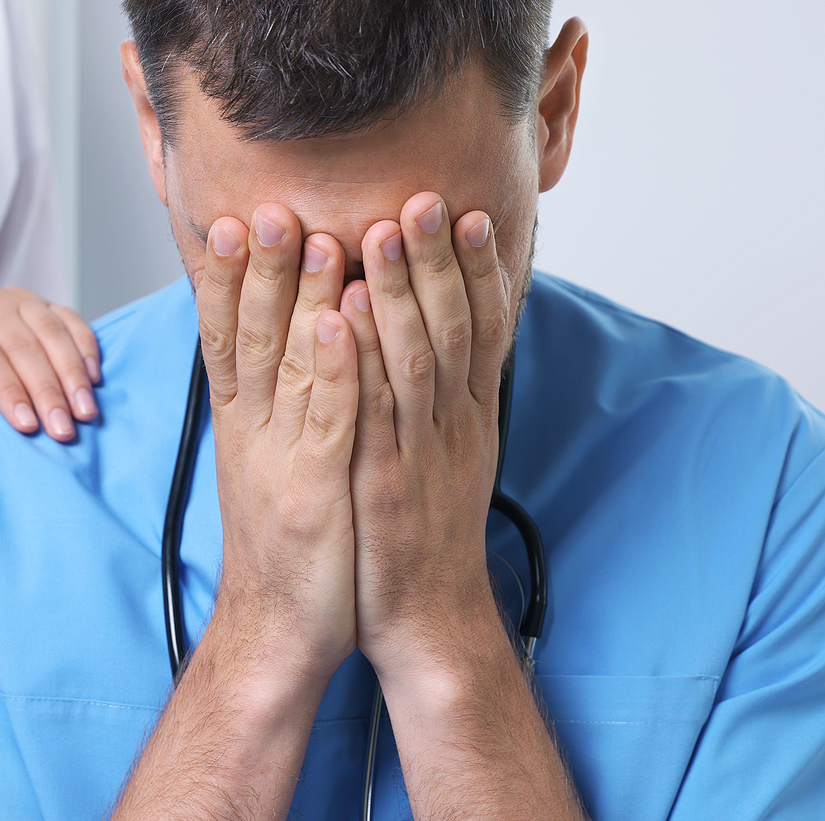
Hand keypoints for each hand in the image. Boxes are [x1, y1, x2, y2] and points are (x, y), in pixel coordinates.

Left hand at [0, 286, 100, 440]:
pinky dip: (86, 348)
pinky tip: (95, 380)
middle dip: (46, 391)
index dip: (7, 391)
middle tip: (63, 431)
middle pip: (22, 347)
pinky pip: (72, 320)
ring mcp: (19, 300)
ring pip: (52, 332)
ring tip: (86, 412)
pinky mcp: (45, 304)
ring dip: (72, 374)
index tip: (26, 426)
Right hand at [196, 205, 360, 688]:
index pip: (227, 336)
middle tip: (267, 204)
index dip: (227, 279)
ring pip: (289, 367)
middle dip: (259, 268)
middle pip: (252, 336)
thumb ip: (275, 407)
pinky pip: (327, 421)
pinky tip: (343, 324)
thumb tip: (285, 349)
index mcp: (244, 424)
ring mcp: (284, 461)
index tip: (231, 218)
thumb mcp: (271, 465)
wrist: (280, 630)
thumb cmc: (287, 543)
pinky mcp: (317, 492)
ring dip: (299, 301)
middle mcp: (254, 434)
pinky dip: (333, 370)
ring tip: (312, 237)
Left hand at [339, 192, 513, 690]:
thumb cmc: (427, 534)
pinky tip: (340, 315)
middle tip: (425, 196)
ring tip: (383, 231)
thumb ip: (454, 398)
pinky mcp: (382, 484)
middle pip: (452, 329)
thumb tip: (454, 341)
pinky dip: (358, 359)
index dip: (480, 270)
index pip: (484, 330)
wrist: (425, 619)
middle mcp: (453, 427)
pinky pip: (370, 412)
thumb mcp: (455, 459)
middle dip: (437, 260)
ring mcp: (418, 455)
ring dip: (399, 292)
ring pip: (414, 360)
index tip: (471, 212)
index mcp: (471, 417)